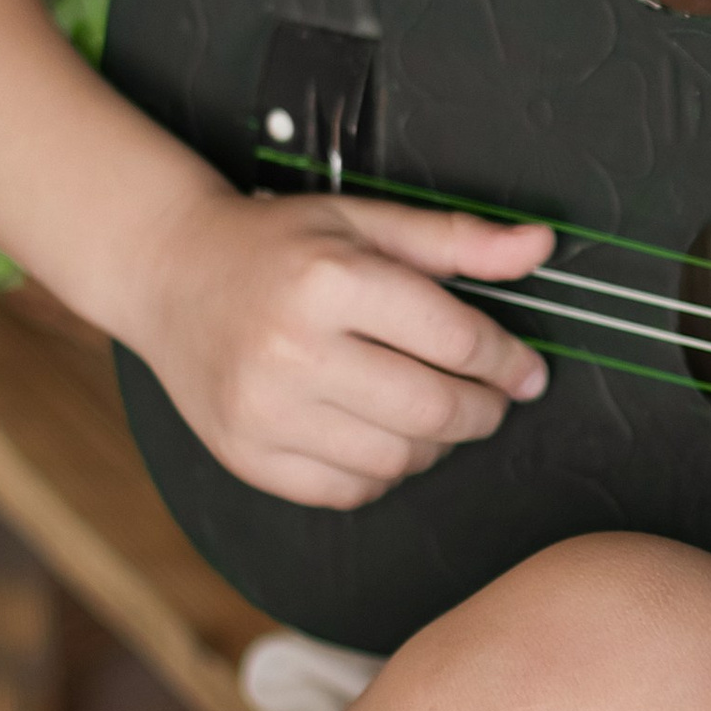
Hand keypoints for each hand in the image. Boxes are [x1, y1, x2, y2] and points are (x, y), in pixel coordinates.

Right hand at [139, 186, 555, 507]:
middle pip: (433, 410)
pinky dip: (384, 470)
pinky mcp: (246, 455)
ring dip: (437, 444)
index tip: (526, 371)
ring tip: (435, 412)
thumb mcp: (366, 220)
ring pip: (398, 458)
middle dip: (483, 410)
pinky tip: (381, 434)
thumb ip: (457, 238)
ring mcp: (263, 411)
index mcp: (329, 281)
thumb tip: (541, 246)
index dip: (508, 361)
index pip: (456, 340)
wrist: (169, 274)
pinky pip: (349, 490)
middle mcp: (291, 350)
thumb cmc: (278, 246)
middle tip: (491, 398)